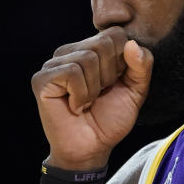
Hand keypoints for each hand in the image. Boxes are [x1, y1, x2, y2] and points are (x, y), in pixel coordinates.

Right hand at [31, 26, 153, 169]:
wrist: (91, 149)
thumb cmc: (110, 119)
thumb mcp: (136, 91)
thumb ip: (141, 66)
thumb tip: (132, 43)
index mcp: (92, 49)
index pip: (116, 34)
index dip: (123, 62)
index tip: (114, 84)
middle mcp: (71, 51)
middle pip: (103, 43)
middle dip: (109, 75)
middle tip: (99, 95)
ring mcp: (54, 63)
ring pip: (87, 58)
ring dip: (94, 88)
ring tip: (87, 102)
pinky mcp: (42, 79)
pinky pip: (72, 73)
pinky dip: (81, 95)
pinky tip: (75, 106)